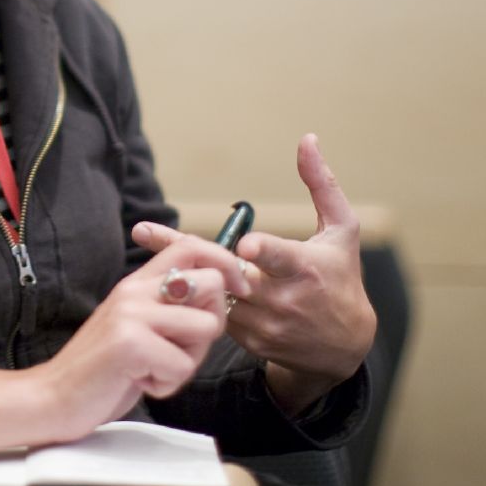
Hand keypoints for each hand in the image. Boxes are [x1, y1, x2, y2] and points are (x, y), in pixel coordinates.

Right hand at [0, 231, 239, 451]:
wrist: (53, 398)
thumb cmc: (103, 371)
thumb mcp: (137, 328)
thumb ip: (169, 309)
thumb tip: (221, 293)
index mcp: (136, 283)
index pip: (191, 246)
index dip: (226, 261)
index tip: (240, 287)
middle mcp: (133, 289)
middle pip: (211, 284)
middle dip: (212, 324)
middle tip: (180, 351)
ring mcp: (131, 313)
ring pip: (205, 326)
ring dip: (189, 359)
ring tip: (155, 369)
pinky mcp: (130, 342)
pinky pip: (183, 365)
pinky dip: (168, 384)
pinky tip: (140, 382)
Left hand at [136, 135, 376, 414]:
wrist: (344, 346)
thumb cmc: (342, 276)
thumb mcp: (341, 230)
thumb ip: (321, 185)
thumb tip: (307, 139)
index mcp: (304, 267)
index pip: (278, 257)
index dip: (261, 250)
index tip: (245, 245)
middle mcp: (283, 299)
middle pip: (228, 272)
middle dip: (188, 253)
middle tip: (142, 231)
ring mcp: (265, 325)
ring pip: (214, 292)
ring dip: (190, 272)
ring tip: (160, 251)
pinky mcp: (250, 342)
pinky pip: (214, 314)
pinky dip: (200, 295)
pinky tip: (186, 281)